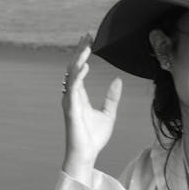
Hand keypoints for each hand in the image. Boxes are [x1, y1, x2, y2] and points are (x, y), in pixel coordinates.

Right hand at [62, 34, 122, 182]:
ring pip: (71, 74)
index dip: (84, 54)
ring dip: (78, 59)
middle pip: (74, 67)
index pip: (80, 69)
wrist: (87, 154)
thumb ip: (112, 97)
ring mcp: (70, 101)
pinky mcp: (71, 108)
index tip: (91, 40)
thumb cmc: (95, 137)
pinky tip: (85, 65)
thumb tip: (117, 80)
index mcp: (80, 95)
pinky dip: (78, 75)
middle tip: (88, 35)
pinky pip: (73, 88)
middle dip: (80, 50)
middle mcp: (72, 95)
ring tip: (87, 46)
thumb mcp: (109, 114)